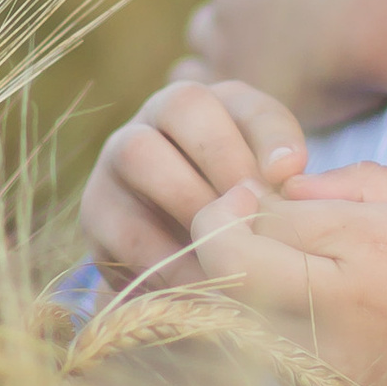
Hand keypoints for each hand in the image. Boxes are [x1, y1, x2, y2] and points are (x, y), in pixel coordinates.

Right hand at [79, 77, 309, 291]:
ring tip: (230, 249)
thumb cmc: (244, 228)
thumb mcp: (272, 198)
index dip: (270, 134)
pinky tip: (203, 285)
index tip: (291, 174)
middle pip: (181, 105)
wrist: (185, 277)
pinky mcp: (95, 214)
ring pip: (139, 153)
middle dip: (224, 157)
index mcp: (214, 108)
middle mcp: (159, 118)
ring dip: (191, 204)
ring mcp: (117, 161)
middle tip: (254, 208)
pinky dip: (167, 260)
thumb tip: (288, 173)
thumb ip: (284, 179)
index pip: (243, 100)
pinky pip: (123, 228)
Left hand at [184, 158, 386, 385]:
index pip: (269, 216)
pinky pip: (261, 352)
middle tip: (236, 218)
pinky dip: (257, 323)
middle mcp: (342, 308)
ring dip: (232, 282)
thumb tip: (288, 186)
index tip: (252, 193)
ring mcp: (328, 363)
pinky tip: (289, 306)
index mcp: (374, 248)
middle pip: (232, 265)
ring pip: (234, 314)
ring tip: (262, 261)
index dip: (247, 200)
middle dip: (217, 233)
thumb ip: (360, 183)